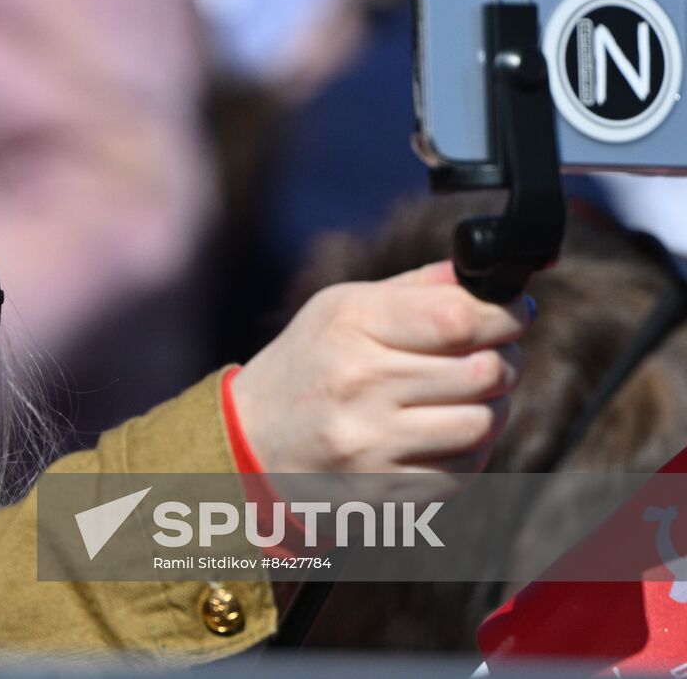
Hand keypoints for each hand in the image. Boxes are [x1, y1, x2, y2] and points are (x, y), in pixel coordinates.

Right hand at [231, 261, 529, 480]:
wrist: (250, 440)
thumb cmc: (308, 363)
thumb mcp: (341, 309)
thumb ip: (416, 288)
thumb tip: (492, 275)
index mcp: (350, 324)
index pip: (459, 317)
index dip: (506, 314)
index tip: (515, 313)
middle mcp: (359, 382)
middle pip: (483, 370)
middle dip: (504, 360)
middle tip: (492, 356)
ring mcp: (371, 443)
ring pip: (483, 423)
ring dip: (491, 408)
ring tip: (468, 397)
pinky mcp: (382, 490)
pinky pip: (465, 469)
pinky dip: (470, 450)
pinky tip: (444, 434)